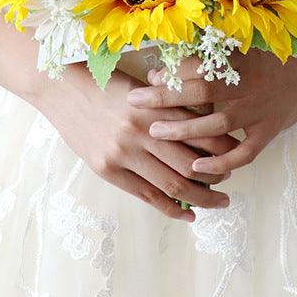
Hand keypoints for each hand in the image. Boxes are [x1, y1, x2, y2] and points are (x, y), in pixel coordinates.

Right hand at [35, 61, 235, 220]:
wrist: (61, 87)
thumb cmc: (105, 83)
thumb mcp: (143, 88)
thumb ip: (170, 106)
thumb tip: (204, 126)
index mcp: (157, 106)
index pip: (203, 134)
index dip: (225, 149)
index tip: (235, 156)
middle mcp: (143, 131)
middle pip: (193, 164)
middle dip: (217, 178)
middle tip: (229, 183)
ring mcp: (124, 152)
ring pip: (173, 184)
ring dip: (201, 198)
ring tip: (216, 203)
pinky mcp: (107, 168)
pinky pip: (146, 195)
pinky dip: (170, 208)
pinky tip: (187, 214)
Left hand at [127, 48, 296, 174]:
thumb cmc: (266, 58)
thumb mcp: (237, 50)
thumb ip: (202, 58)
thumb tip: (160, 70)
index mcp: (236, 64)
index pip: (196, 68)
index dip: (170, 74)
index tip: (145, 80)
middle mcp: (245, 88)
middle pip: (200, 94)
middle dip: (165, 99)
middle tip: (135, 104)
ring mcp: (257, 112)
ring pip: (217, 125)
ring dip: (185, 131)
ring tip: (155, 133)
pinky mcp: (268, 132)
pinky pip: (243, 152)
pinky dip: (221, 162)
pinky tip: (197, 168)